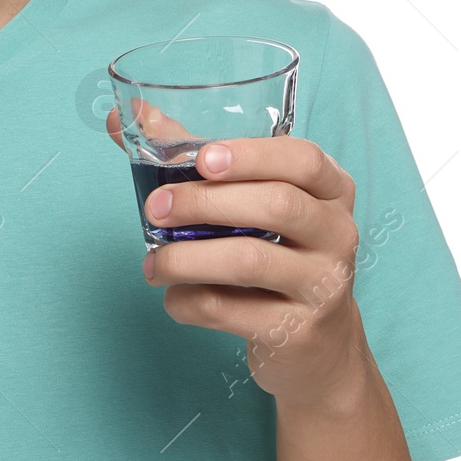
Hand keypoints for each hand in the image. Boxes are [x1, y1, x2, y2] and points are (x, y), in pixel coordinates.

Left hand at [107, 99, 369, 410]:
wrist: (318, 343)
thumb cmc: (275, 251)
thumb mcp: (253, 201)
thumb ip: (193, 156)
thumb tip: (124, 117)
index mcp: (330, 190)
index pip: (303, 160)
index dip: (252, 155)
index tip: (202, 158)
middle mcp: (336, 233)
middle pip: (275, 205)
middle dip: (204, 203)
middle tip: (154, 208)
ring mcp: (323, 285)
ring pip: (249, 260)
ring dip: (186, 257)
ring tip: (153, 262)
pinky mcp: (298, 331)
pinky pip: (231, 310)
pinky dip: (189, 301)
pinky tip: (173, 295)